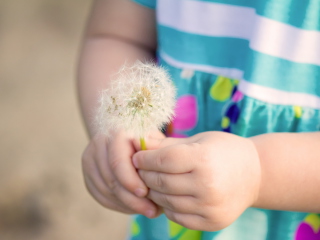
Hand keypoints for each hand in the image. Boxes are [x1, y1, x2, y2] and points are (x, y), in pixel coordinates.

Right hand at [82, 130, 161, 217]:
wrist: (125, 134)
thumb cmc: (147, 140)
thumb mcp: (155, 141)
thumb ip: (157, 154)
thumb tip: (160, 175)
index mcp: (117, 133)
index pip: (118, 162)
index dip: (130, 181)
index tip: (146, 194)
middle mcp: (99, 144)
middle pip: (111, 179)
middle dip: (132, 199)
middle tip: (151, 211)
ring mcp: (90, 158)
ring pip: (105, 190)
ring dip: (126, 205)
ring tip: (147, 210)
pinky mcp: (88, 173)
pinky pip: (100, 196)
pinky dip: (118, 205)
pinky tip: (133, 208)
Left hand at [133, 132, 260, 230]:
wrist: (255, 174)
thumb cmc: (223, 151)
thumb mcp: (198, 140)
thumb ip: (167, 144)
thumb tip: (139, 143)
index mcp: (204, 159)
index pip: (163, 160)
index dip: (145, 159)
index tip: (137, 157)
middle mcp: (208, 185)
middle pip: (162, 182)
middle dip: (145, 175)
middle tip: (140, 170)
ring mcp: (210, 207)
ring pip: (166, 201)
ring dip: (154, 192)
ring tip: (152, 182)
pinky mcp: (212, 222)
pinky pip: (178, 217)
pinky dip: (168, 207)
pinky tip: (169, 196)